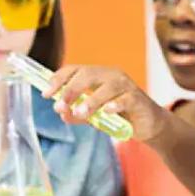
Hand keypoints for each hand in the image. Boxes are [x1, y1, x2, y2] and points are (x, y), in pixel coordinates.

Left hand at [44, 65, 172, 142]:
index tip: (46, 94)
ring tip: (80, 113)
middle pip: (88, 74)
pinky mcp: (137, 99)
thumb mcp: (95, 116)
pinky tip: (107, 111)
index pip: (75, 70)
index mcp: (98, 76)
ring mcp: (126, 86)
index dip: (59, 79)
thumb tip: (61, 113)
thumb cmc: (120, 116)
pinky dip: (115, 104)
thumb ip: (78, 114)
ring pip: (106, 87)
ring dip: (91, 100)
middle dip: (71, 89)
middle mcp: (111, 76)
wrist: (148, 125)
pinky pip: (125, 99)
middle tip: (60, 105)